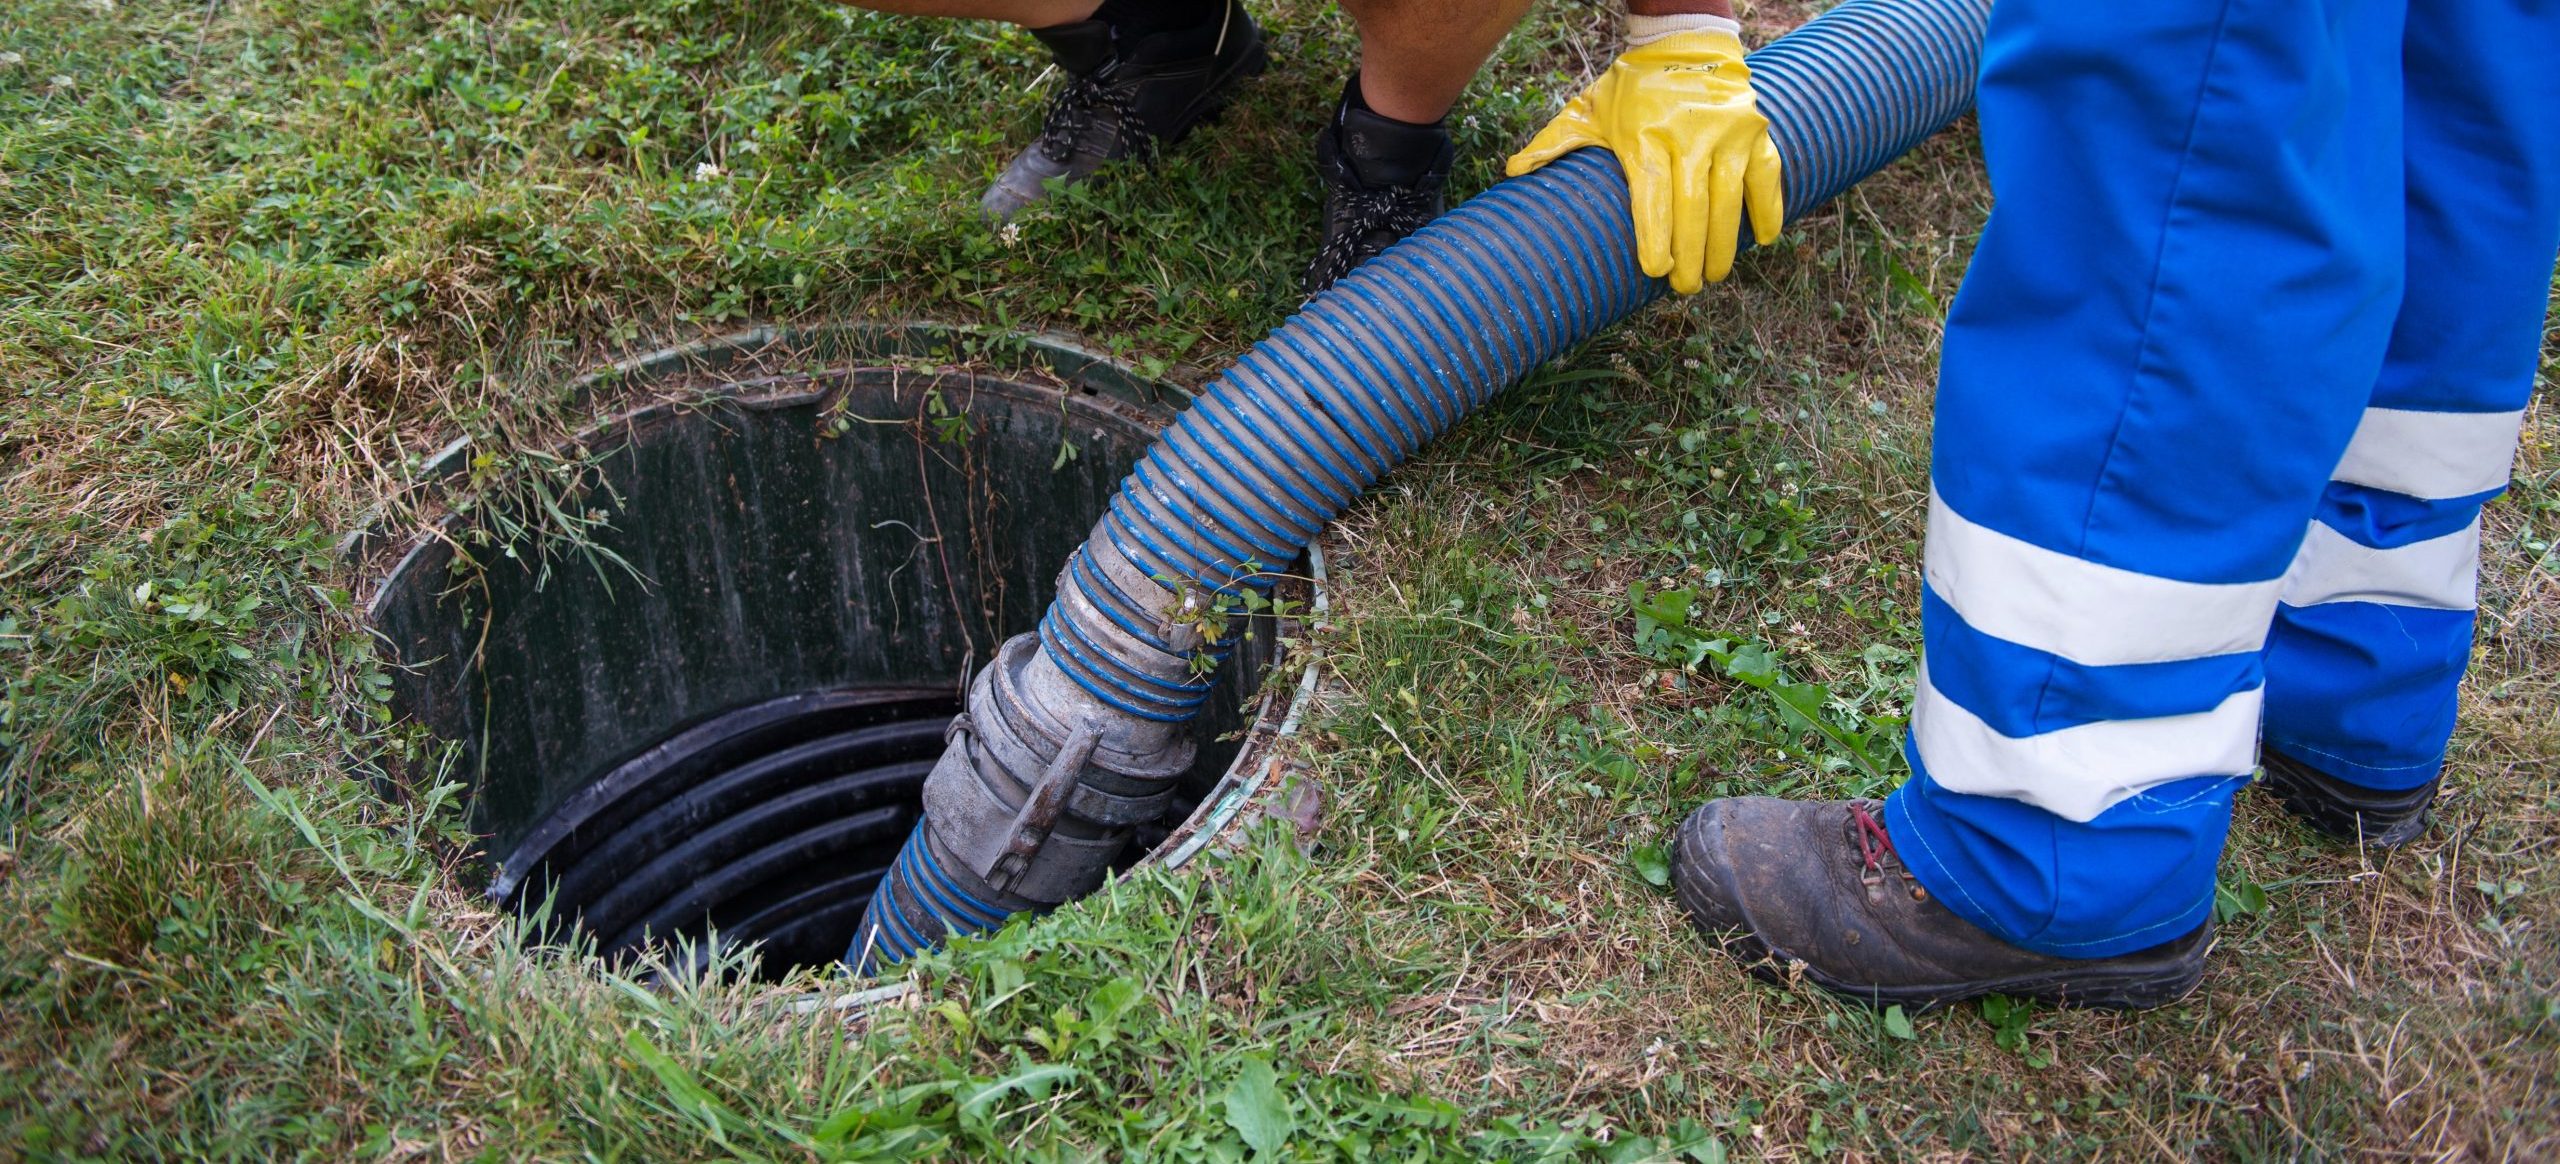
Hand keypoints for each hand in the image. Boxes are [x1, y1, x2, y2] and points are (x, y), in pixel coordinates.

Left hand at [1506, 24, 1782, 292]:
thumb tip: (1512, 171)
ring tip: (1715, 275)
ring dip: (1725, 243)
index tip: (1656, 269)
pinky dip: (1768, 209)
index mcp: (1645, 136)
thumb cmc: (1631, 88)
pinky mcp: (1755, 131)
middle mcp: (1691, 134)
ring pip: (1730, 199)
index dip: (1656, 234)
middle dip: (1691, 253)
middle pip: (1693, 206)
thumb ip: (1555, 142)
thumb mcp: (1590, 109)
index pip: (1652, 193)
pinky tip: (1763, 239)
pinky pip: (1767, 176)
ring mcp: (1728, 132)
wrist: (1683, 42)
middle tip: (1685, 288)